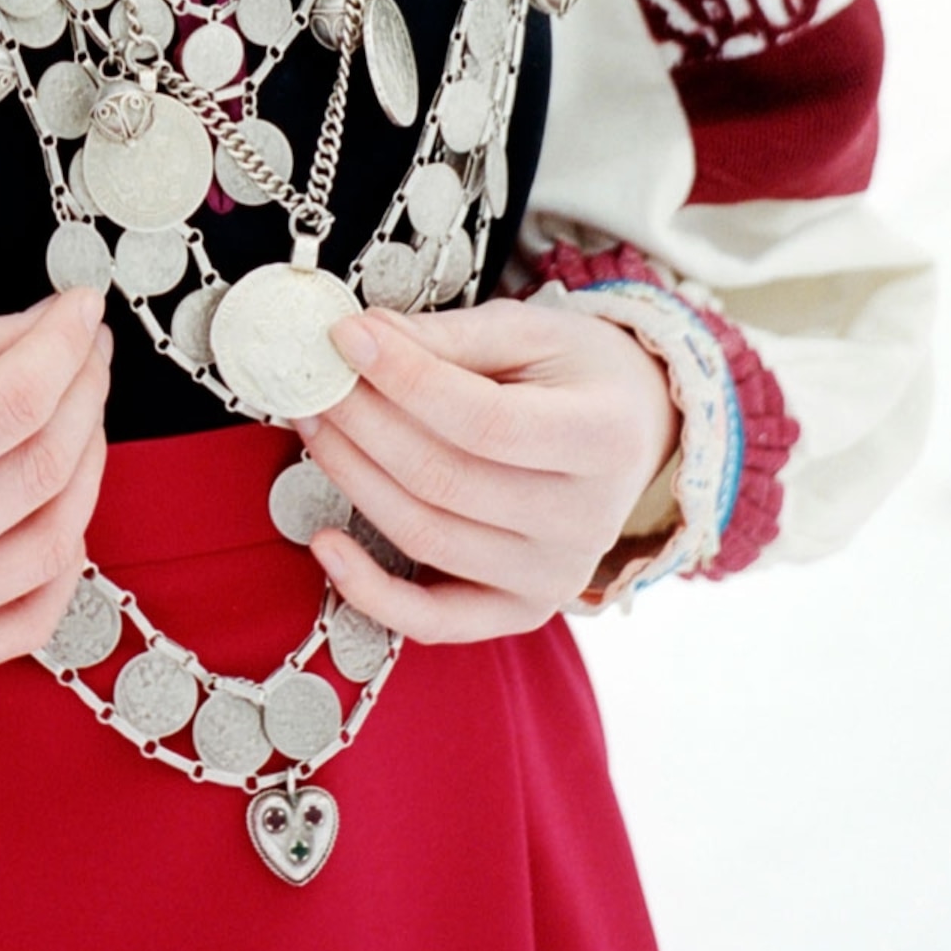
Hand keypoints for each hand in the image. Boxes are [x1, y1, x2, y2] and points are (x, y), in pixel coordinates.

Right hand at [0, 291, 111, 688]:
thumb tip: (48, 327)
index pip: (9, 404)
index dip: (61, 347)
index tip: (82, 307)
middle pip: (40, 468)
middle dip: (85, 393)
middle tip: (88, 348)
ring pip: (53, 543)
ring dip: (89, 467)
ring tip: (81, 416)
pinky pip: (31, 620)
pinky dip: (66, 559)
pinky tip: (63, 506)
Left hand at [296, 296, 680, 641]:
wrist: (637, 430)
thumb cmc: (577, 373)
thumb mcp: (529, 331)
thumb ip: (448, 337)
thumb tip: (363, 338)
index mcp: (600, 439)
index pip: (482, 419)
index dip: (404, 378)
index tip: (346, 337)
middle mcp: (583, 522)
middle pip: (443, 479)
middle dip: (362, 422)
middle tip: (315, 377)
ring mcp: (553, 577)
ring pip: (427, 536)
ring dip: (352, 478)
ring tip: (314, 423)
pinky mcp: (522, 610)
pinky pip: (437, 619)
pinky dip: (372, 591)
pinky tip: (325, 542)